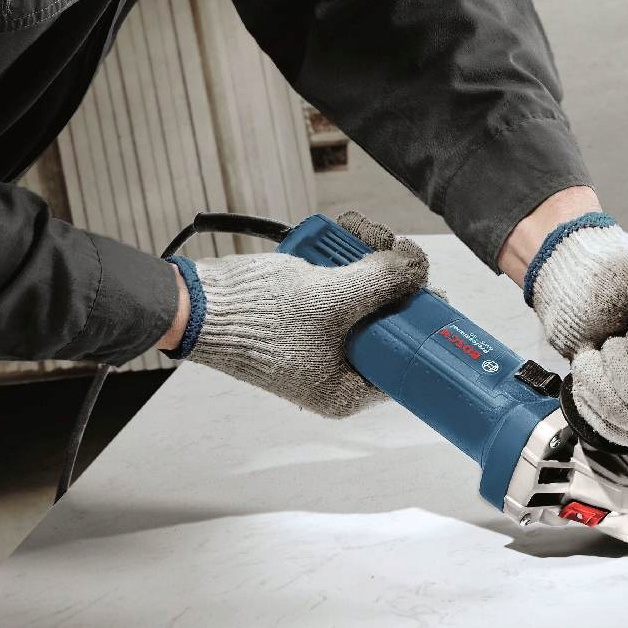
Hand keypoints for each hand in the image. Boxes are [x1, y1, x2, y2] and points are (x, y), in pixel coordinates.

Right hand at [165, 212, 427, 417]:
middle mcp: (337, 372)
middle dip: (390, 282)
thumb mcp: (334, 299)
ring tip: (359, 237)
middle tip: (390, 252)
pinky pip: (341, 290)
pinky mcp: (308, 317)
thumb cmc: (258, 318)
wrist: (198, 304)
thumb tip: (418, 267)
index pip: (405, 359)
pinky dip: (343, 263)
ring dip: (367, 263)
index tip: (429, 290)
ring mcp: (322, 344)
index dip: (421, 322)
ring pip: (366, 299)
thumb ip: (384, 284)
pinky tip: (340, 239)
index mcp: (346, 390)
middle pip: (388, 324)